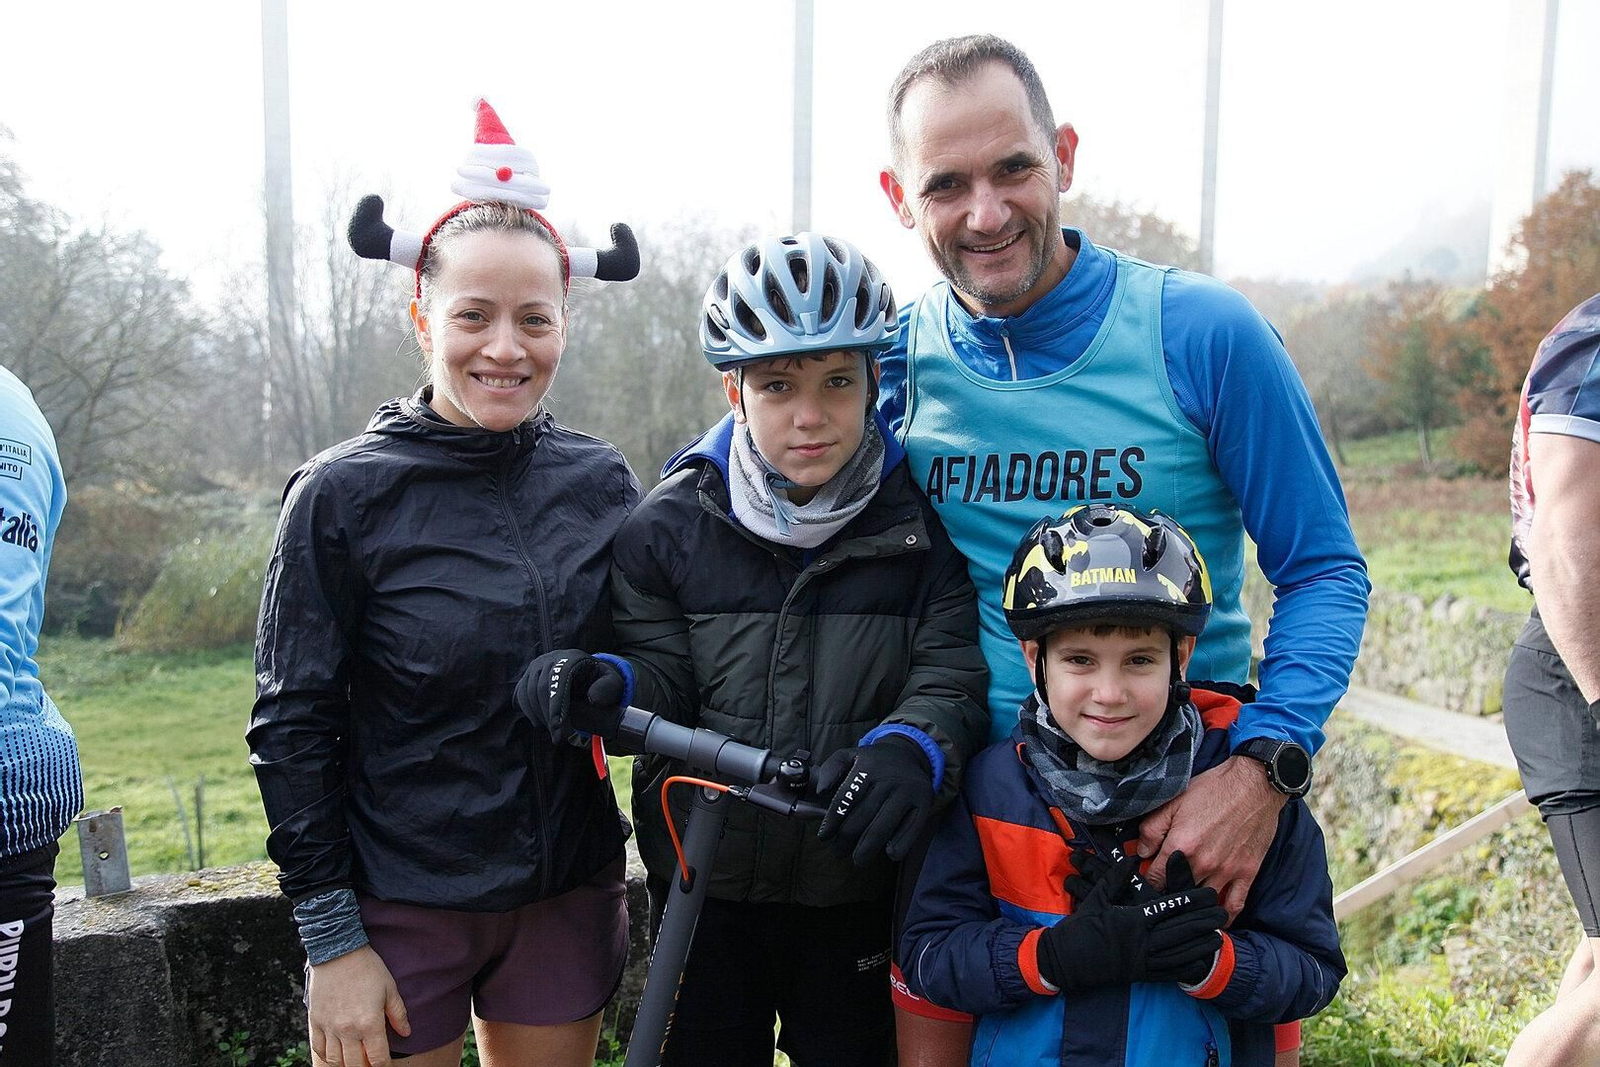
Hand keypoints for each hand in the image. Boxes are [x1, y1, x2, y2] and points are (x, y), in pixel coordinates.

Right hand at [307, 944, 408, 1066]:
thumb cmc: (368, 968)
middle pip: (355, 1065)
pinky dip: (327, 1055)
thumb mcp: (389, 989)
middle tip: (370, 1059)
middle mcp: (348, 1030)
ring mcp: (330, 1027)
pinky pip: (318, 1049)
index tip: (384, 1062)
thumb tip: (406, 1033)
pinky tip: (336, 1050)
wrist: (338, 951)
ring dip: (346, 1062)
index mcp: (370, 1023)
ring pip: (335, 1060)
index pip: (377, 1059)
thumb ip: (398, 1014)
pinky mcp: (316, 1021)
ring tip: (354, 1055)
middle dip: (365, 1066)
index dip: (383, 1065)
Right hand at [514, 650, 629, 742]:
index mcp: (572, 658)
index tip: (558, 728)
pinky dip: (527, 710)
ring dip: (537, 715)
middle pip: (540, 687)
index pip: (559, 680)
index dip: (556, 706)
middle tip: (557, 736)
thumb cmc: (600, 682)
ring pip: (528, 692)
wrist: (586, 674)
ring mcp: (536, 666)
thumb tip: (593, 699)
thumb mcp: (612, 683)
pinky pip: (520, 694)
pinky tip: (540, 722)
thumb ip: (609, 688)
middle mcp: (550, 658)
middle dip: (547, 715)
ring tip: (551, 730)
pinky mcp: (527, 676)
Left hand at [815, 736, 933, 864]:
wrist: (908, 754)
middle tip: (839, 852)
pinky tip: (890, 853)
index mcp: (867, 767)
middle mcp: (889, 779)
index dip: (832, 821)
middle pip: (863, 817)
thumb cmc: (873, 762)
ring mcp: (908, 791)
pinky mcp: (925, 802)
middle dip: (846, 839)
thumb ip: (831, 769)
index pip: (845, 799)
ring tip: (858, 859)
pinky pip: (911, 829)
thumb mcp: (849, 755)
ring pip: (883, 827)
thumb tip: (821, 792)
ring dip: (868, 848)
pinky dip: (900, 844)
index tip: (824, 836)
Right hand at [1038, 853, 1226, 990]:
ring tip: (1219, 937)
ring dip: (1200, 945)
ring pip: (1180, 952)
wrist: (1066, 961)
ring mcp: (1143, 960)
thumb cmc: (1079, 929)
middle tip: (1222, 914)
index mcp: (1132, 919)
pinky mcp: (1140, 975)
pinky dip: (1186, 967)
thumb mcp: (1095, 899)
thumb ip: (1114, 879)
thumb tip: (1128, 861)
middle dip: (1204, 922)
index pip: (1169, 907)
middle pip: (1181, 930)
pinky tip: (1200, 962)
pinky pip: (1169, 972)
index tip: (1207, 894)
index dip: (1191, 901)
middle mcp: (1142, 940)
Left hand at [1137, 755, 1287, 918]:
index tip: (1144, 883)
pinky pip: (1234, 904)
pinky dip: (1223, 916)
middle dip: (1168, 893)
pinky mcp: (1247, 873)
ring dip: (1191, 903)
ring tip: (1183, 904)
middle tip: (1163, 892)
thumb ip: (1152, 829)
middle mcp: (1203, 864)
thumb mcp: (1173, 801)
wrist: (1254, 784)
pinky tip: (1214, 918)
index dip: (1147, 882)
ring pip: (1202, 900)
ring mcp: (1226, 871)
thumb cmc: (1213, 789)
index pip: (1155, 879)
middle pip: (1177, 891)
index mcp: (1181, 846)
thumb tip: (1140, 853)